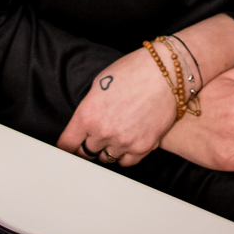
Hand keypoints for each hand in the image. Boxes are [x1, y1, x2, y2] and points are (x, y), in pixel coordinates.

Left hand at [56, 46, 179, 167]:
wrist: (167, 71)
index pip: (67, 144)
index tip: (68, 149)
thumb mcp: (99, 83)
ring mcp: (124, 141)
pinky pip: (127, 162)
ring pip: (107, 158)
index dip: (66, 148)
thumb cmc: (133, 71)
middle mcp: (103, 131)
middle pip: (86, 153)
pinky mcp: (144, 146)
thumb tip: (85, 124)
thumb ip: (89, 109)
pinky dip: (125, 155)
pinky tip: (128, 142)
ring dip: (108, 150)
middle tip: (95, 137)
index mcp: (88, 115)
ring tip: (116, 135)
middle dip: (89, 145)